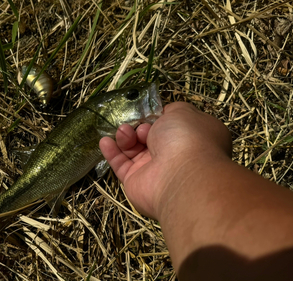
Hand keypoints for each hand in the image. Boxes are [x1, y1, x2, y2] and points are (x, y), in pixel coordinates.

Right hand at [99, 102, 231, 218]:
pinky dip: (111, 152)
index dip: (158, 117)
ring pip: (133, 149)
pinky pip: (120, 164)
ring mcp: (153, 169)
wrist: (178, 175)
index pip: (169, 126)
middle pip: (148, 136)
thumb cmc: (184, 138)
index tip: (149, 113)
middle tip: (138, 125)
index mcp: (188, 138)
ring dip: (125, 136)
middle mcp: (172, 154)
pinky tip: (104, 141)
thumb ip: (171, 110)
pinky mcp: (134, 181)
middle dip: (140, 127)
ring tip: (123, 131)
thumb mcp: (182, 112)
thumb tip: (165, 113)